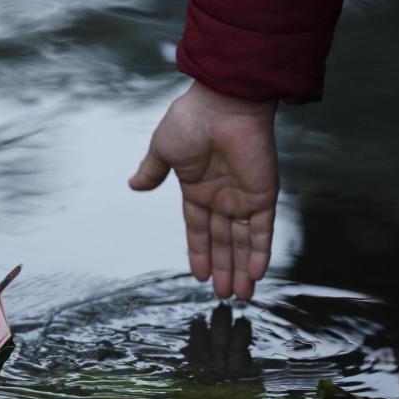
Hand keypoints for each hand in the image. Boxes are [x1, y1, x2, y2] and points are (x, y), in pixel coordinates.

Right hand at [128, 81, 278, 299]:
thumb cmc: (191, 120)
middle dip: (224, 268)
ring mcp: (243, 196)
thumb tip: (134, 185)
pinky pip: (263, 230)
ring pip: (242, 242)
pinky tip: (256, 274)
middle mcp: (221, 195)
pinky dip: (260, 253)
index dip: (199, 252)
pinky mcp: (264, 194)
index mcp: (197, 187)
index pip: (198, 228)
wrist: (224, 103)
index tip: (199, 275)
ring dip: (240, 268)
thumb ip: (152, 171)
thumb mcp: (163, 149)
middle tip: (225, 296)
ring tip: (239, 295)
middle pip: (222, 241)